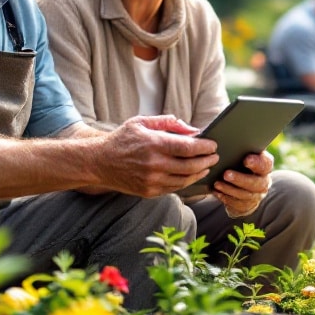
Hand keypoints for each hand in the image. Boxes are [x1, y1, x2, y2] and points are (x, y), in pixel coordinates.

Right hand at [101, 115, 217, 197]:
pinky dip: (186, 182)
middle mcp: (154, 164)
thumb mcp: (142, 122)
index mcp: (153, 144)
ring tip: (207, 166)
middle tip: (215, 156)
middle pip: (190, 165)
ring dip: (199, 173)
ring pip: (185, 180)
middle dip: (207, 160)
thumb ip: (168, 122)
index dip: (205, 147)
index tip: (214, 144)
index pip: (188, 148)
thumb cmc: (122, 139)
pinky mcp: (148, 192)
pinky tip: (192, 175)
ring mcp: (151, 180)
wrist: (98, 162)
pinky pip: (174, 188)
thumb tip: (192, 129)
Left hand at [213, 150, 271, 217]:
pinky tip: (216, 192)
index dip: (257, 162)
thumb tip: (224, 138)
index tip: (245, 159)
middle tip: (226, 174)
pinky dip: (226, 198)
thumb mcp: (241, 155)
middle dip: (240, 179)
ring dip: (230, 189)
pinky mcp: (247, 205)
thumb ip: (239, 149)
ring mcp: (256, 195)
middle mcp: (264, 181)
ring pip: (245, 194)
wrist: (241, 185)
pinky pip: (237, 204)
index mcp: (264, 166)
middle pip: (256, 182)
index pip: (266, 164)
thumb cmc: (238, 164)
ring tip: (217, 183)